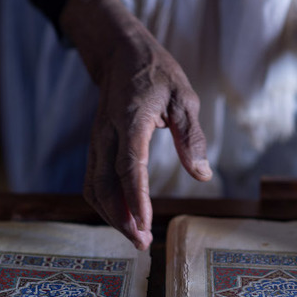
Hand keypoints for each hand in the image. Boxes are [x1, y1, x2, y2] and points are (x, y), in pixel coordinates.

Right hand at [60, 0, 211, 249]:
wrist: (120, 54)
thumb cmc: (157, 74)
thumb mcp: (184, 98)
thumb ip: (191, 138)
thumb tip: (202, 175)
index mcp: (131, 120)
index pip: (130, 166)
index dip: (136, 199)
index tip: (145, 226)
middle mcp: (107, 134)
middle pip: (106, 185)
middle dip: (121, 218)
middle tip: (143, 243)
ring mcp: (97, 141)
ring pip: (94, 187)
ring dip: (111, 215)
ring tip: (134, 235)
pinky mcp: (95, 146)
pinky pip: (93, 180)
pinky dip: (104, 203)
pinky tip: (122, 215)